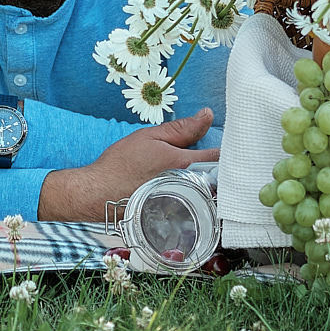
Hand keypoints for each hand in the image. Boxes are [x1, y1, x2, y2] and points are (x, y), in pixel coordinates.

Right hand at [39, 108, 217, 221]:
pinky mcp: (179, 215)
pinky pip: (200, 205)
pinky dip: (202, 197)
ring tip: (202, 176)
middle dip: (222, 168)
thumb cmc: (122, 163)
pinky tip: (191, 192)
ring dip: (213, 184)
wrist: (100, 193)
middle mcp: (191, 187)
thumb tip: (207, 115)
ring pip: (212, 192)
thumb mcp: (150, 137)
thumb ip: (181, 128)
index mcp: (186, 164)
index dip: (228, 148)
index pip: (221, 155)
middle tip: (218, 159)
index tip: (228, 142)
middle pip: (221, 177)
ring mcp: (186, 204)